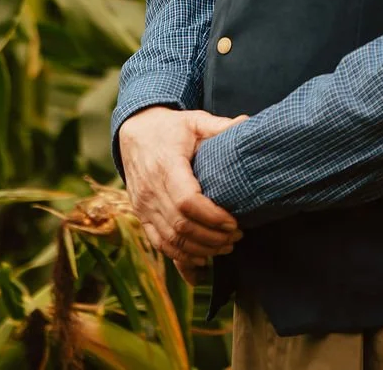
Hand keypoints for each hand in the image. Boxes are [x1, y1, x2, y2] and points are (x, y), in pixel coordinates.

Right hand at [117, 105, 246, 262]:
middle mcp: (150, 190)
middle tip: (237, 236)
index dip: (212, 217)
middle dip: (212, 237)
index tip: (234, 221)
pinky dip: (180, 257)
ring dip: (200, 250)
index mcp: (165, 166)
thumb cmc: (170, 128)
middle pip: (181, 226)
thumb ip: (219, 126)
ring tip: (226, 247)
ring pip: (171, 240)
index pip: (186, 202)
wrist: (134, 132)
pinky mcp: (141, 215)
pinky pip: (159, 243)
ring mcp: (143, 206)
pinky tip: (202, 261)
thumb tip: (248, 123)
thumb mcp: (194, 121)